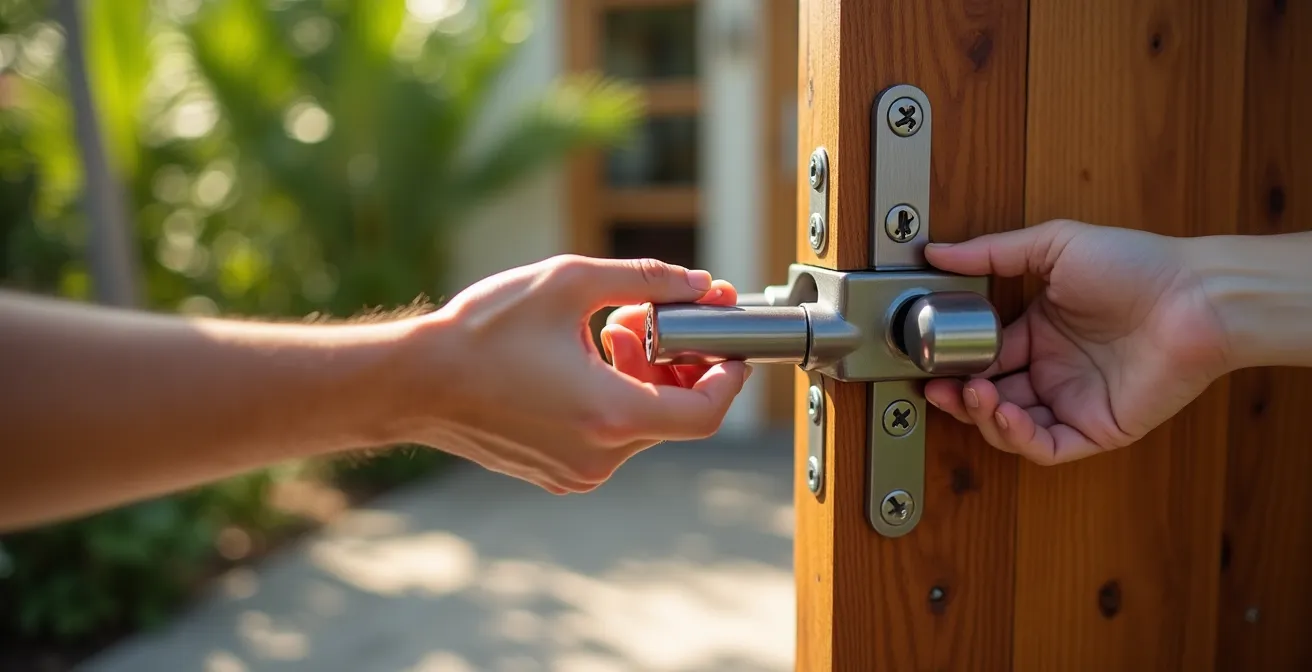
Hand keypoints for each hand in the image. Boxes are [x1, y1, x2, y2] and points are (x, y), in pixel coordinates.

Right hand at [407, 255, 749, 493]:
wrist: (411, 381)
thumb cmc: (480, 332)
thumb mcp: (569, 282)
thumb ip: (645, 280)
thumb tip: (698, 284)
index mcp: (610, 415)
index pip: (705, 412)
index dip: (728, 376)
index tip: (727, 343)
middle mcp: (600, 456)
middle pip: (674, 414)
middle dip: (675, 361)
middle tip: (648, 319)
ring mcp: (576, 471)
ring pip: (641, 423)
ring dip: (642, 376)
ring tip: (607, 330)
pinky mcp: (556, 472)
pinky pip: (609, 436)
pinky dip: (613, 398)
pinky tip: (580, 361)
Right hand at [922, 219, 1232, 464]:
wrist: (1196, 296)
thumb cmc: (1138, 265)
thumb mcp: (1054, 246)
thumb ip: (991, 253)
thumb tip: (937, 253)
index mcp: (1040, 333)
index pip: (983, 357)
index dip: (952, 363)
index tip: (927, 360)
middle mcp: (1054, 371)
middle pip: (989, 398)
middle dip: (958, 398)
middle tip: (938, 388)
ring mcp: (1074, 402)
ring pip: (1010, 428)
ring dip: (983, 417)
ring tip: (973, 394)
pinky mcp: (1097, 429)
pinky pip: (1046, 446)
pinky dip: (1018, 437)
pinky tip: (1005, 414)